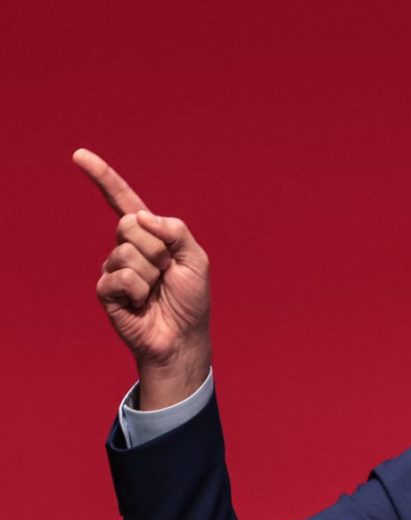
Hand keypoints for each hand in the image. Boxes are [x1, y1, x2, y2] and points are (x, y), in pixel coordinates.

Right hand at [75, 148, 211, 409]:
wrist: (182, 337)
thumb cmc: (191, 299)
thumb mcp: (196, 259)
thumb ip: (177, 231)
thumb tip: (142, 215)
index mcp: (150, 235)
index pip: (123, 201)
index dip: (103, 178)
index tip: (79, 155)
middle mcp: (128, 247)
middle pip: (130, 224)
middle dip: (156, 248)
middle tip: (166, 271)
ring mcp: (114, 268)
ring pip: (128, 252)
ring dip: (151, 274)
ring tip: (156, 291)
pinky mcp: (106, 290)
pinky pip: (121, 276)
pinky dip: (138, 289)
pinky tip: (141, 302)